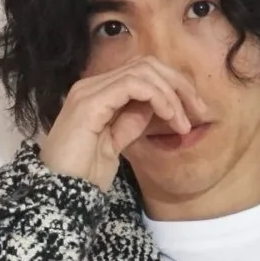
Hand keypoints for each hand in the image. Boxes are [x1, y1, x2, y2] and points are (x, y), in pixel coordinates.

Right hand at [40, 59, 211, 191]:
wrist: (60, 195)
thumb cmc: (83, 177)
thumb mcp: (116, 145)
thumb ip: (131, 121)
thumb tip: (155, 105)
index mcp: (96, 94)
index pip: (141, 72)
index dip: (172, 87)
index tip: (192, 113)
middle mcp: (91, 86)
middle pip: (146, 64)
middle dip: (178, 85)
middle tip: (198, 112)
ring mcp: (89, 91)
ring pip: (143, 70)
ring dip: (171, 94)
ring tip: (184, 121)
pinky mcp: (90, 103)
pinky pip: (133, 85)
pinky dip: (158, 97)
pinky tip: (169, 116)